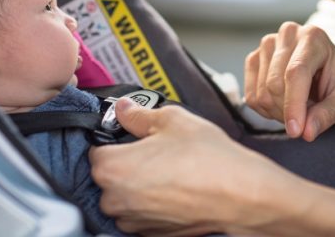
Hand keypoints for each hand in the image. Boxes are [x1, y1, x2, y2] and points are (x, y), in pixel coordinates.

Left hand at [89, 99, 300, 235]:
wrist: (239, 195)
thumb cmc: (207, 159)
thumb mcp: (171, 120)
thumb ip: (138, 114)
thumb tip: (124, 109)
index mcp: (111, 168)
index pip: (95, 149)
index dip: (115, 139)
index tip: (131, 135)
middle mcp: (115, 200)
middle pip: (108, 175)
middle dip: (127, 162)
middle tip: (156, 150)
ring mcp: (133, 221)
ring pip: (124, 196)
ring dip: (138, 184)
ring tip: (170, 170)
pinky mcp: (151, 233)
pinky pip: (141, 213)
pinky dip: (152, 202)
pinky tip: (176, 188)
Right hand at [244, 22, 334, 140]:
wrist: (330, 71)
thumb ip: (328, 115)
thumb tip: (306, 132)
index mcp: (314, 38)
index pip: (296, 72)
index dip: (294, 104)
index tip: (296, 132)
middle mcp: (288, 34)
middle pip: (274, 84)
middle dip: (289, 111)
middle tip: (308, 118)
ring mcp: (268, 44)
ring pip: (261, 92)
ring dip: (278, 112)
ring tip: (299, 108)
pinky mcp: (254, 58)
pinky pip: (251, 96)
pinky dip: (266, 110)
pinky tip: (283, 105)